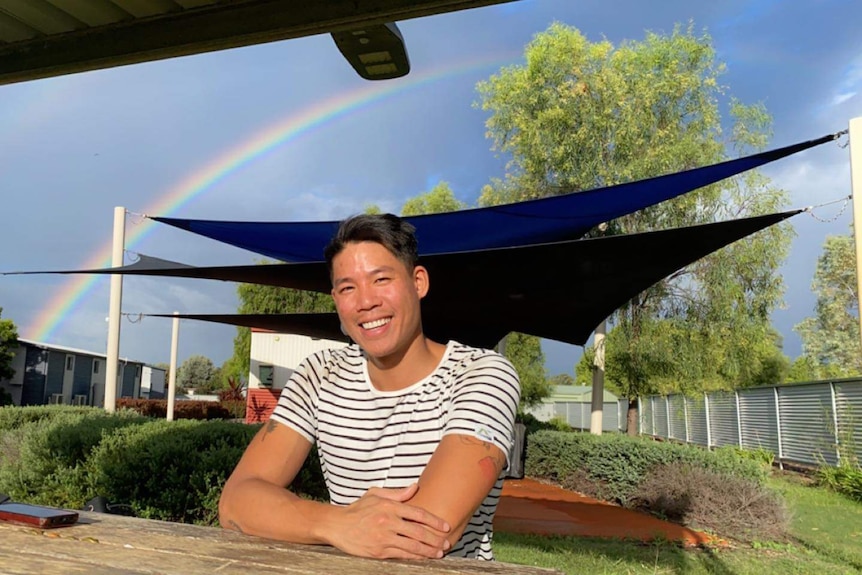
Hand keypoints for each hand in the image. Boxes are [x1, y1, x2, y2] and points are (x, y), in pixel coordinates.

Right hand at [323, 483, 450, 559]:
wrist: (336, 525)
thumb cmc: (358, 509)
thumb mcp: (375, 495)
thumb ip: (397, 493)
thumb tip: (415, 487)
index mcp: (389, 506)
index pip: (418, 513)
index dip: (434, 520)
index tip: (445, 526)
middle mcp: (388, 521)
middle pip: (418, 532)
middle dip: (435, 539)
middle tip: (446, 543)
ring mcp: (383, 538)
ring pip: (411, 546)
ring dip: (428, 551)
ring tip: (439, 553)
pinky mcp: (378, 551)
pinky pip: (401, 555)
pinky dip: (414, 557)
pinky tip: (423, 558)